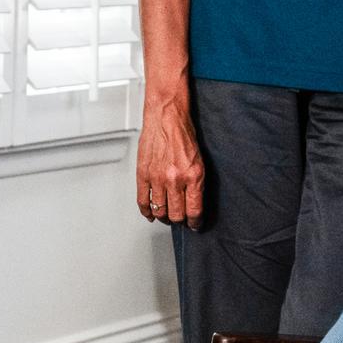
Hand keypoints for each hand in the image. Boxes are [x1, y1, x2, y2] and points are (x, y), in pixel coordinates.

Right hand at [136, 96, 205, 225]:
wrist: (167, 117)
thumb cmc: (183, 135)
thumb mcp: (199, 161)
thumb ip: (196, 184)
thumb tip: (193, 204)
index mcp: (193, 177)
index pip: (195, 211)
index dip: (196, 223)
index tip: (195, 225)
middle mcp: (175, 179)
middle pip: (176, 215)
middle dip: (180, 220)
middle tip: (181, 219)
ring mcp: (157, 178)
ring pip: (160, 211)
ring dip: (164, 216)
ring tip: (167, 215)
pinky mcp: (143, 174)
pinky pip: (143, 201)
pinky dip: (147, 211)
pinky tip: (151, 214)